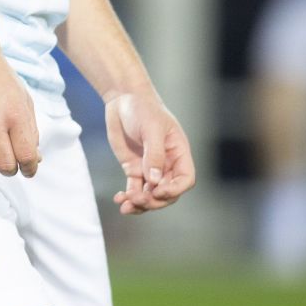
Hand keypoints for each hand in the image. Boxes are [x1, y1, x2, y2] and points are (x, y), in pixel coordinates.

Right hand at [0, 51, 40, 176]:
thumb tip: (35, 160)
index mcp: (16, 114)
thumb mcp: (24, 100)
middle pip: (5, 165)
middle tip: (10, 163)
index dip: (30, 168)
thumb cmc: (1, 80)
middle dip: (11, 169)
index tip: (29, 169)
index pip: (26, 156)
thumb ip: (31, 131)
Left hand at [104, 91, 195, 214]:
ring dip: (140, 204)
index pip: (185, 179)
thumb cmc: (143, 108)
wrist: (123, 100)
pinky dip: (128, 197)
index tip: (158, 190)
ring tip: (126, 206)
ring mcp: (150, 168)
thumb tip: (154, 180)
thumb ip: (154, 154)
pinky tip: (119, 200)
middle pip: (168, 192)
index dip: (175, 189)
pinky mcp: (134, 169)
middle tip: (138, 200)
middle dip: (155, 200)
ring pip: (150, 195)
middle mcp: (167, 164)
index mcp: (178, 153)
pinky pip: (134, 189)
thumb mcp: (151, 128)